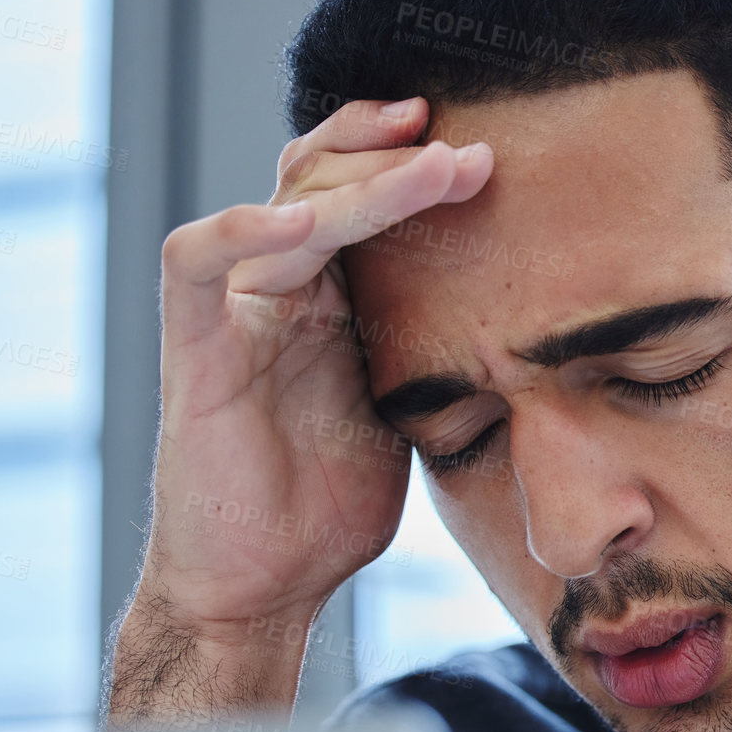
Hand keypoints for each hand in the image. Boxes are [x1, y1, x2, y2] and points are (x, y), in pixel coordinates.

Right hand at [106, 97, 491, 723]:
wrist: (264, 586)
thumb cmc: (332, 505)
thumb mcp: (408, 410)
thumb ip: (436, 351)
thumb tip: (536, 322)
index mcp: (331, 298)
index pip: (358, 194)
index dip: (408, 159)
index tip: (482, 145)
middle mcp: (280, 288)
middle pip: (321, 178)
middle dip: (395, 155)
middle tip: (469, 149)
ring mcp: (234, 311)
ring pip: (284, 207)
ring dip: (357, 182)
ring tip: (429, 167)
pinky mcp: (196, 348)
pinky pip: (199, 263)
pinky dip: (246, 230)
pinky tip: (305, 220)